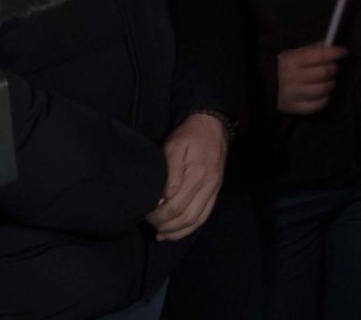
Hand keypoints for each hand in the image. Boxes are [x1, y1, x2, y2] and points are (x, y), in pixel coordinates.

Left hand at [147, 112, 228, 241]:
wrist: (213, 126)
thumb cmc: (189, 135)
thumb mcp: (174, 146)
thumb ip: (169, 172)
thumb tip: (163, 197)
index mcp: (197, 175)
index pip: (175, 206)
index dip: (158, 215)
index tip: (145, 212)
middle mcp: (208, 186)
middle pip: (185, 218)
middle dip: (165, 225)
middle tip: (149, 222)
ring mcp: (213, 190)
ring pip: (196, 221)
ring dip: (177, 232)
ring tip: (160, 234)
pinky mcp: (215, 192)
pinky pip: (204, 216)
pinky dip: (190, 228)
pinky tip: (175, 232)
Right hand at [273, 43, 346, 115]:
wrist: (264, 87)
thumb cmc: (284, 68)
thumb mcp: (294, 54)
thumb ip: (313, 49)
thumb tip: (331, 45)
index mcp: (292, 61)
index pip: (320, 55)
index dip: (335, 53)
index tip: (344, 52)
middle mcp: (293, 77)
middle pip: (324, 72)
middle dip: (333, 68)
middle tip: (332, 67)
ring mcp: (294, 94)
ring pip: (324, 89)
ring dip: (331, 83)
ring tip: (327, 80)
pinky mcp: (296, 108)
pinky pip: (319, 105)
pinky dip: (325, 98)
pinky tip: (321, 93)